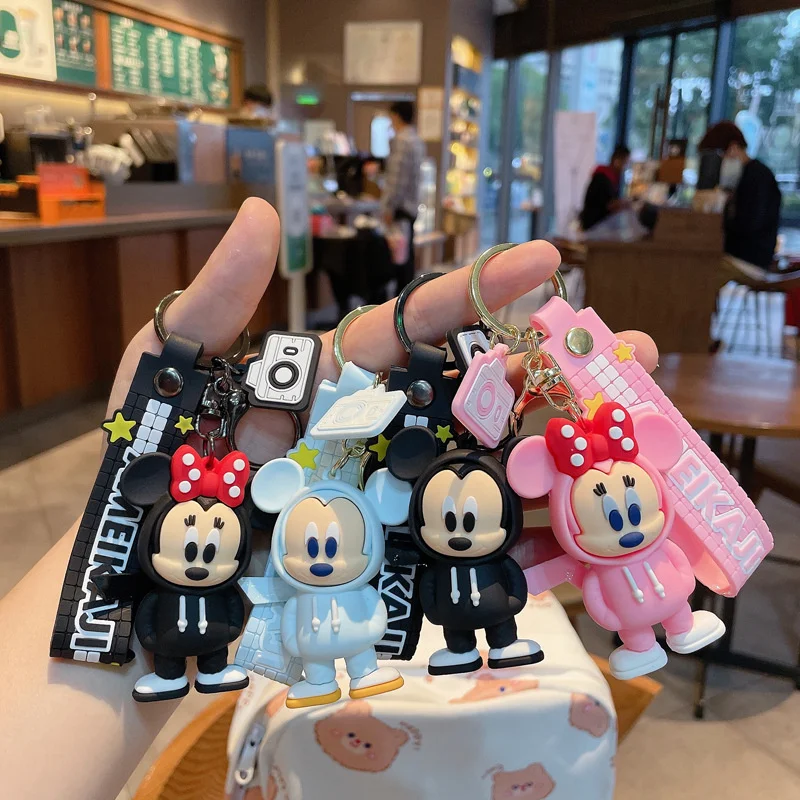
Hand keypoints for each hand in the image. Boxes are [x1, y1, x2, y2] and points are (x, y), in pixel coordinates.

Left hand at [108, 197, 658, 565]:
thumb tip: (268, 213)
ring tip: (642, 431)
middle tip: (628, 348)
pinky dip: (536, 551)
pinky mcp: (397, 571)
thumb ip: (217, 299)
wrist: (138, 582)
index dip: (479, 294)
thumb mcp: (173, 371)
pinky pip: (476, 558)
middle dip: (554, 373)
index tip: (545, 260)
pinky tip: (596, 533)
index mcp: (338, 383)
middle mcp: (379, 438)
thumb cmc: (149, 468)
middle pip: (478, 401)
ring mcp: (395, 506)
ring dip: (567, 456)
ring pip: (493, 474)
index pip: (418, 328)